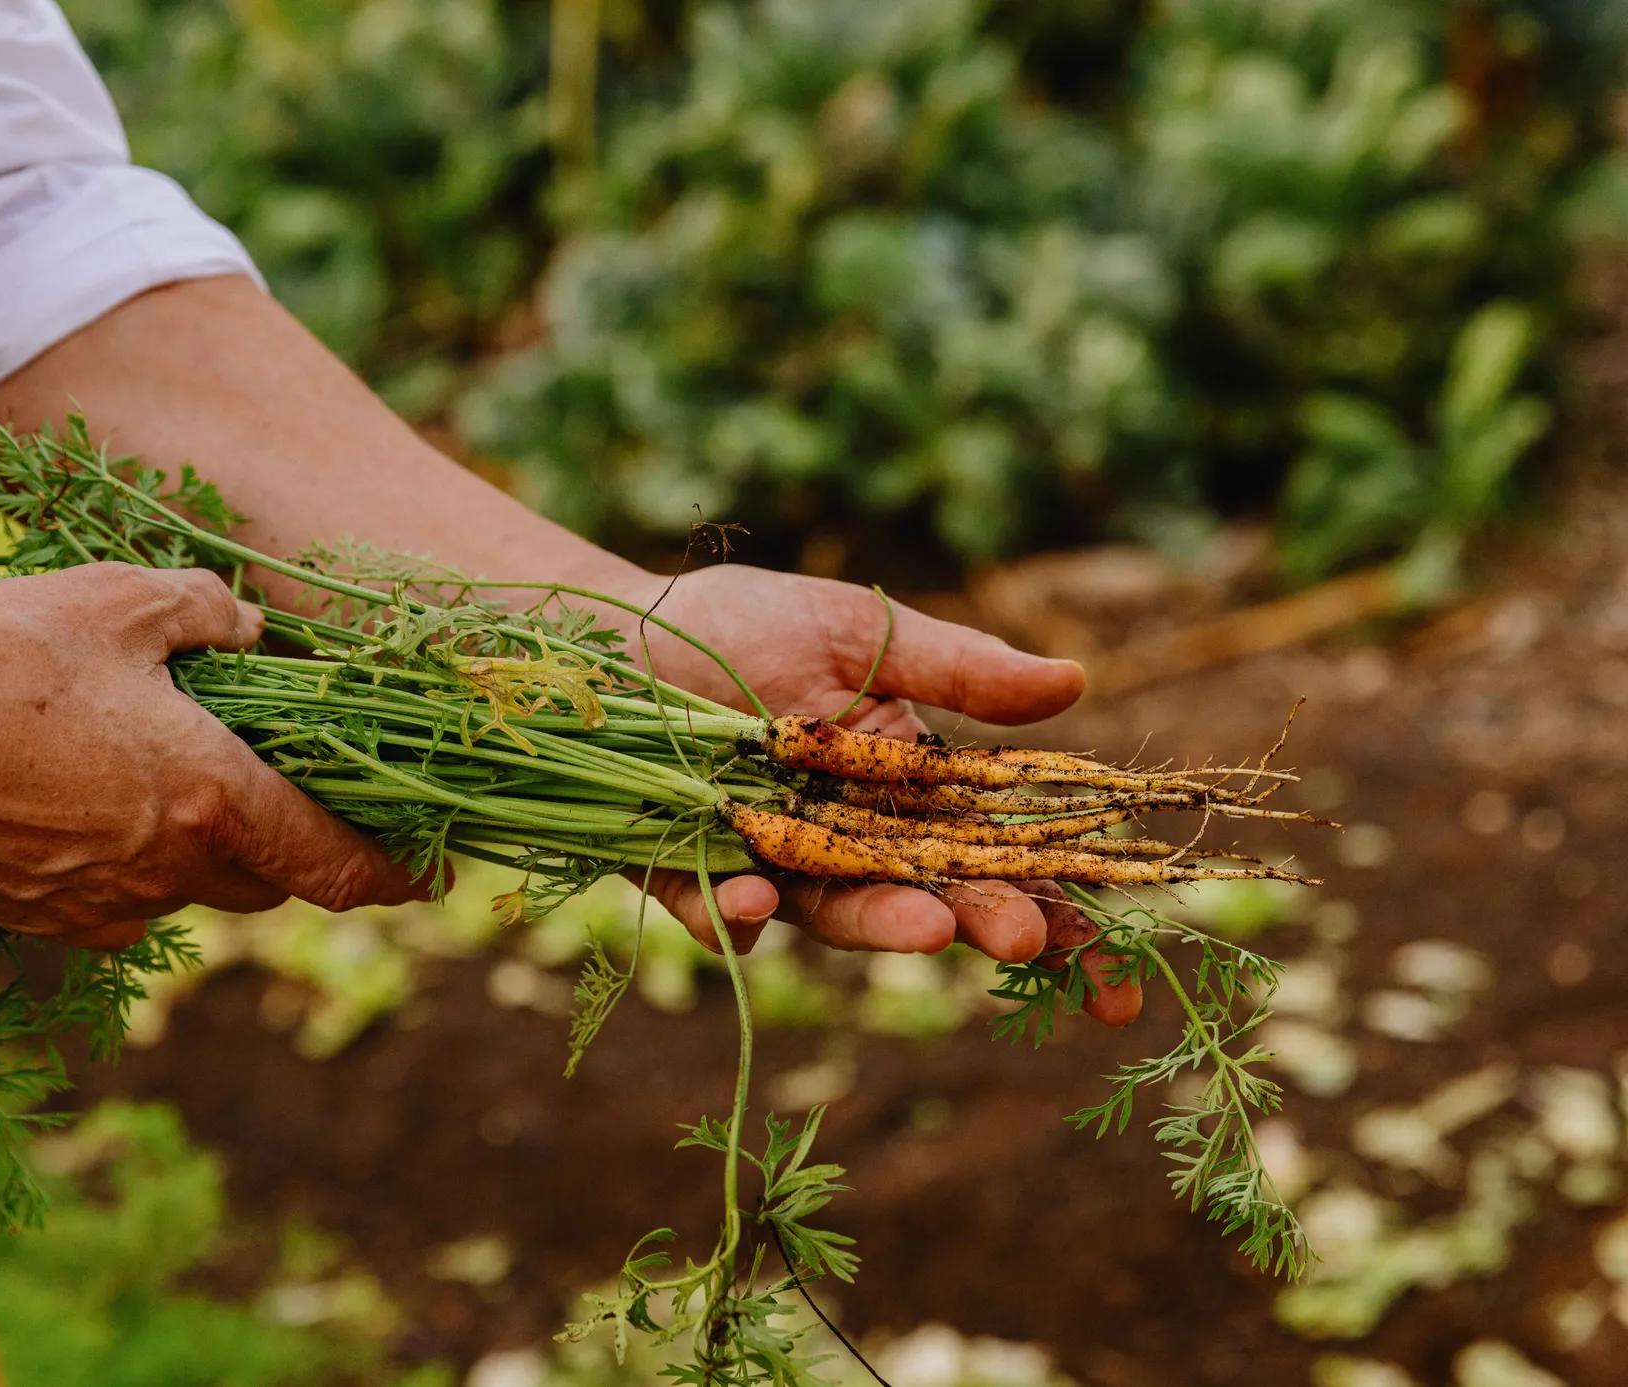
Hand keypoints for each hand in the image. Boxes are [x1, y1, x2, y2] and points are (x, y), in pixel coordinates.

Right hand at [0, 563, 424, 948]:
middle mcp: (169, 873)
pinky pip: (125, 899)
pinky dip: (140, 859)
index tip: (437, 873)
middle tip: (295, 787)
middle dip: (294, 842)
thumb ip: (207, 612)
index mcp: (210, 802)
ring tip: (177, 774)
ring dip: (209, 845)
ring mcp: (104, 908)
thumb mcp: (115, 600)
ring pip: (196, 889)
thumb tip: (252, 630)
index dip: (399, 874)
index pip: (338, 864)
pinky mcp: (45, 922)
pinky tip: (98, 798)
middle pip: (272, 880)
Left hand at [632, 563, 1141, 1025]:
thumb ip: (958, 668)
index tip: (1116, 985)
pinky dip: (735, 914)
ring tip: (925, 928)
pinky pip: (717, 911)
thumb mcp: (859, 633)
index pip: (1001, 864)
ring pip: (834, 915)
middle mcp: (847, 845)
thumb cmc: (743, 627)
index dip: (1062, 920)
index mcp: (906, 793)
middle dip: (981, 924)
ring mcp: (771, 869)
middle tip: (1022, 937)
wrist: (611, 633)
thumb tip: (1077, 683)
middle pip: (931, 900)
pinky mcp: (687, 879)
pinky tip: (753, 902)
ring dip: (878, 926)